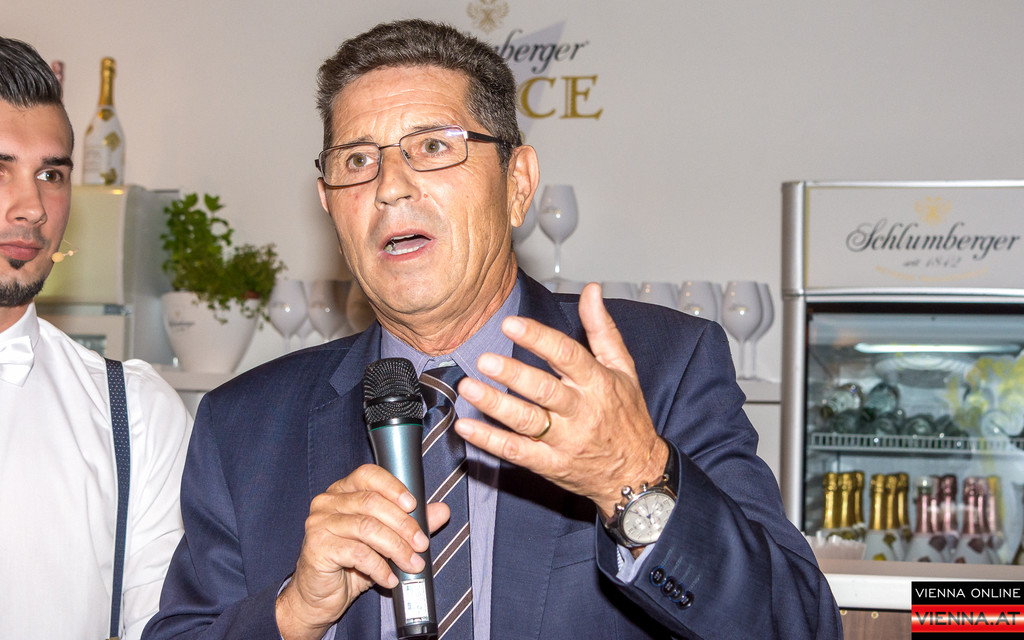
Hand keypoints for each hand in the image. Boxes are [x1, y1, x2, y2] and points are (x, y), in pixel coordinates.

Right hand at [276, 464, 450, 639]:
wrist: (319, 596)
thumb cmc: (350, 563)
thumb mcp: (384, 540)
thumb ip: (410, 523)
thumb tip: (441, 511)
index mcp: (343, 491)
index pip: (368, 475)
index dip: (393, 487)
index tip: (414, 505)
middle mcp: (328, 502)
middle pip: (372, 503)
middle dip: (404, 524)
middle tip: (421, 544)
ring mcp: (319, 524)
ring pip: (367, 528)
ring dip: (396, 547)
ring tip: (412, 563)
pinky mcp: (318, 548)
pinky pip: (357, 554)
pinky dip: (380, 567)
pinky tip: (390, 578)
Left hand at [454, 282, 667, 517]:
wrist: (637, 473)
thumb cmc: (628, 417)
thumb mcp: (624, 369)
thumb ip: (603, 329)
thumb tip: (593, 291)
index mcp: (598, 383)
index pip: (566, 355)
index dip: (538, 338)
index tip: (511, 324)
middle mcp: (581, 412)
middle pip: (544, 390)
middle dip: (513, 374)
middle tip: (485, 360)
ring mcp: (565, 441)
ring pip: (527, 422)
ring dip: (495, 405)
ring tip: (469, 388)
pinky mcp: (551, 464)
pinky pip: (517, 453)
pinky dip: (490, 441)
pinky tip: (467, 427)